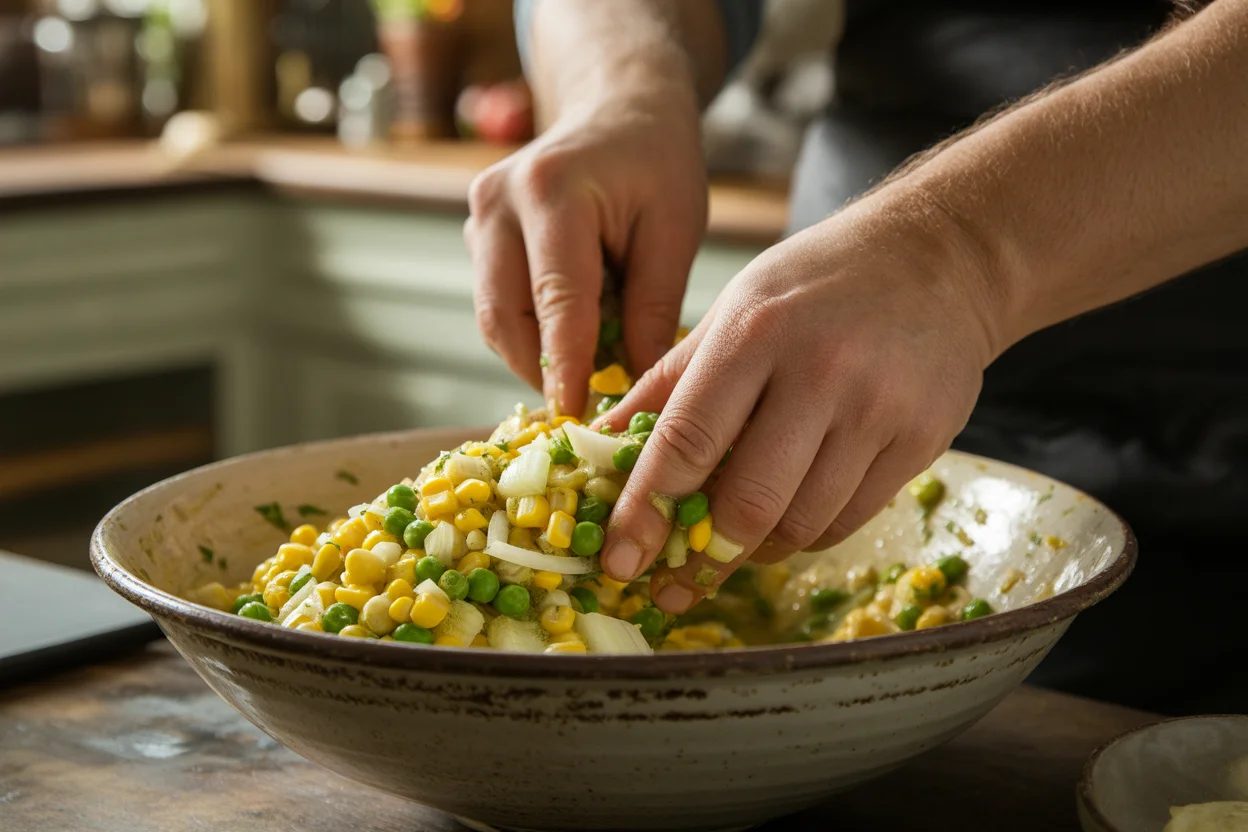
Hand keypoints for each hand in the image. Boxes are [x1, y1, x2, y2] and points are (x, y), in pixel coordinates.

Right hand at [464, 85, 706, 417]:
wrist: (620, 110)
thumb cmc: (657, 165)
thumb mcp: (675, 231)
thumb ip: (653, 308)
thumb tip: (636, 387)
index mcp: (552, 191)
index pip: (555, 299)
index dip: (565, 367)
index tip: (576, 417)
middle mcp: (498, 200)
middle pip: (504, 315)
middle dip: (542, 370)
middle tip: (586, 406)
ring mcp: (478, 214)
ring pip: (493, 315)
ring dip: (535, 354)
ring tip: (588, 369)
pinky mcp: (477, 231)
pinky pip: (496, 300)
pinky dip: (530, 330)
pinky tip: (573, 335)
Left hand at [594, 191, 1006, 612]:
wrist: (940, 257)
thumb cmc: (816, 282)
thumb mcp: (733, 308)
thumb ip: (668, 382)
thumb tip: (597, 444)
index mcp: (756, 333)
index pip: (687, 441)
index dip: (646, 511)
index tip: (619, 562)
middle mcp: (819, 373)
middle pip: (748, 502)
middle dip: (700, 558)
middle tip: (670, 587)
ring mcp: (878, 411)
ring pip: (801, 525)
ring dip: (752, 553)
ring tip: (726, 550)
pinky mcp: (922, 441)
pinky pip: (847, 520)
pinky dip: (803, 535)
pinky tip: (783, 523)